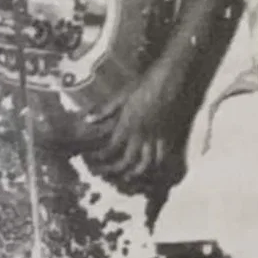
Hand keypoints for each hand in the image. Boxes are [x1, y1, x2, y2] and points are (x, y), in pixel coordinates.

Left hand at [82, 59, 193, 192]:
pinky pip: (162, 155)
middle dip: (114, 170)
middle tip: (105, 174)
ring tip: (129, 178)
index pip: (111, 148)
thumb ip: (105, 109)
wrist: (169, 79)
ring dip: (136, 173)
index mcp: (128, 124)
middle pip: (127, 161)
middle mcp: (141, 135)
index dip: (100, 156)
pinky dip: (156, 163)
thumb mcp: (122, 94)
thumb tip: (88, 120)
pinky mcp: (168, 135)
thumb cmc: (144, 83)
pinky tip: (152, 166)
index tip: (93, 158)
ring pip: (146, 163)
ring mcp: (155, 136)